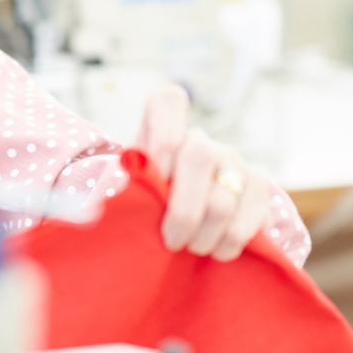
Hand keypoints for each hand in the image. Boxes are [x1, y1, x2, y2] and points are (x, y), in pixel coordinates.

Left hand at [134, 83, 270, 260]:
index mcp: (162, 129)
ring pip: (224, 198)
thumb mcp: (129, 194)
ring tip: (193, 249)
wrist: (184, 225)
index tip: (157, 174)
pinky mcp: (257, 184)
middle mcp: (200, 139)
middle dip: (183, 211)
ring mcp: (232, 159)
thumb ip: (123, 192)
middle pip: (199, 156)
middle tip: (172, 241)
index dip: (164, 137)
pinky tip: (219, 250)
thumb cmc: (148, 207)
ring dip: (205, 235)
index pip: (167, 102)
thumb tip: (95, 216)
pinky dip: (232, 241)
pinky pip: (252, 213)